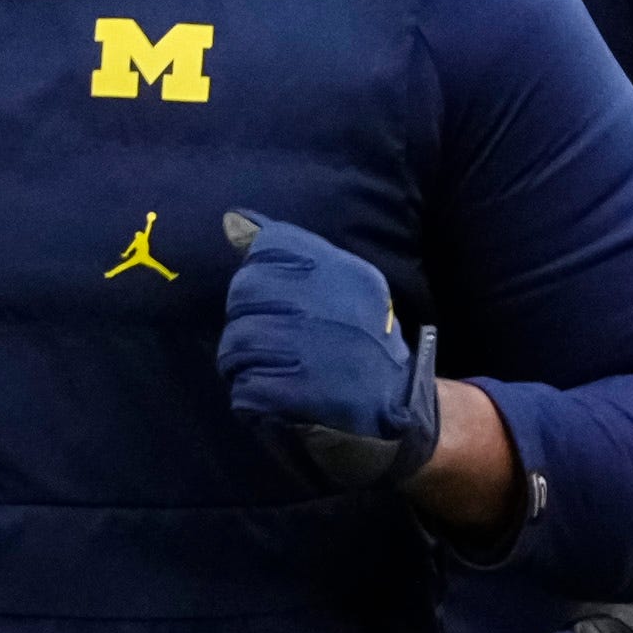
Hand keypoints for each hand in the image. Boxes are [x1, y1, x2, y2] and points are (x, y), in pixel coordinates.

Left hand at [216, 212, 440, 491]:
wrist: (400, 412)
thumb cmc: (360, 345)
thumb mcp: (342, 287)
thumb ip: (288, 255)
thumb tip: (231, 219)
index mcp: (344, 272)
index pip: (268, 249)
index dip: (257, 279)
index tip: (272, 304)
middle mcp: (331, 304)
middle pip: (243, 295)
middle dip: (244, 324)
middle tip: (265, 346)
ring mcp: (316, 349)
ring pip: (237, 343)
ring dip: (243, 365)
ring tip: (269, 375)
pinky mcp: (302, 393)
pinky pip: (245, 387)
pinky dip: (251, 398)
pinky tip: (274, 400)